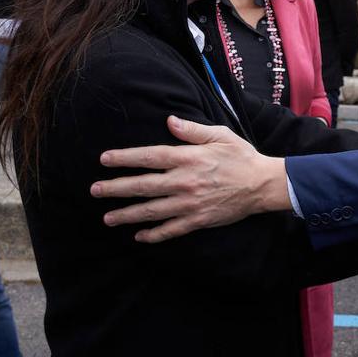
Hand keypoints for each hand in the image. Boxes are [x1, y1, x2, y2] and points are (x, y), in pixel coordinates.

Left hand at [90, 116, 289, 242]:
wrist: (263, 185)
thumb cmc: (242, 156)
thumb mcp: (220, 135)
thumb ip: (192, 130)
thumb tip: (169, 120)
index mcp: (188, 158)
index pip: (149, 157)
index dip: (124, 158)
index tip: (104, 160)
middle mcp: (185, 181)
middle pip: (143, 186)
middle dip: (115, 189)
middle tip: (94, 191)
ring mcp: (190, 203)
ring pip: (151, 211)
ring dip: (127, 214)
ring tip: (107, 218)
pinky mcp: (198, 220)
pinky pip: (171, 230)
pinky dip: (154, 235)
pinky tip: (139, 236)